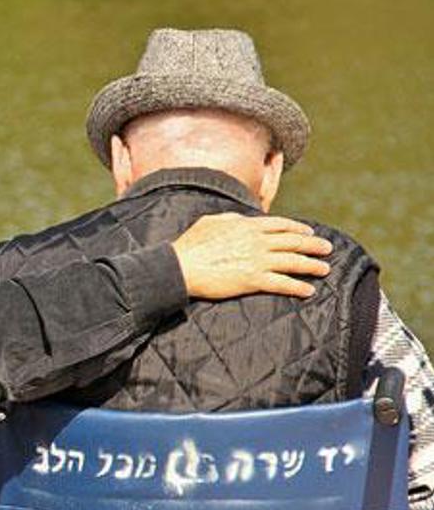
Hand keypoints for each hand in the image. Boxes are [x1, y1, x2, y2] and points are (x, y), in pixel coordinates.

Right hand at [172, 213, 332, 299]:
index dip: (298, 229)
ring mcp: (257, 261)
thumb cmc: (191, 245)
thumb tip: (243, 219)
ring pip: (293, 262)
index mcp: (247, 226)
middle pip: (293, 242)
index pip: (281, 225)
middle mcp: (257, 241)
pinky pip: (282, 283)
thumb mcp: (211, 222)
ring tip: (324, 269)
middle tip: (327, 249)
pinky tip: (308, 291)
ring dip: (312, 266)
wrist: (180, 267)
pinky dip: (297, 287)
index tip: (309, 233)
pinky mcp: (253, 280)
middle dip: (313, 245)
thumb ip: (232, 219)